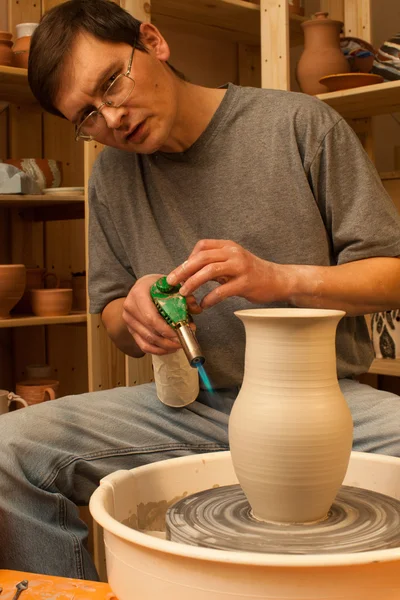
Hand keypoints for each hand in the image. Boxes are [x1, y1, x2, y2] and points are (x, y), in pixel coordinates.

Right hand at [122, 274, 200, 354]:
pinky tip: (169, 348)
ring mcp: (129, 321)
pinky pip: (144, 345)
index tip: (181, 333)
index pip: (151, 317)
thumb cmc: (157, 286)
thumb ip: (184, 296)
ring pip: (148, 340)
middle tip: (184, 340)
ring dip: (166, 346)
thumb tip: (196, 309)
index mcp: (138, 294)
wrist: (142, 288)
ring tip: (180, 344)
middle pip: (150, 331)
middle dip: (169, 340)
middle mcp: (130, 308)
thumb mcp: (171, 285)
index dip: (166, 329)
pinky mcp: (131, 331)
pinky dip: (157, 350)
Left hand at [166, 239, 286, 308]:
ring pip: (209, 271)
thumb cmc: (252, 273)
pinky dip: (210, 298)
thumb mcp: (232, 262)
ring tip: (184, 293)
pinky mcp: (245, 283)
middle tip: (171, 282)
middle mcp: (233, 253)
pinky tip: (204, 304)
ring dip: (193, 282)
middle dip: (183, 270)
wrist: (278, 280)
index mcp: (228, 246)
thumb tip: (190, 272)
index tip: (179, 272)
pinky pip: (222, 290)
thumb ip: (214, 264)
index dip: (187, 259)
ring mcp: (240, 267)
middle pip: (202, 258)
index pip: (202, 246)